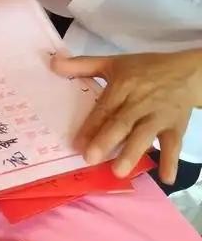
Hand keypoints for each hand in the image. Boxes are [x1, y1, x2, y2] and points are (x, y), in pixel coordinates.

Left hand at [52, 50, 201, 183]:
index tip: (76, 144)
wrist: (189, 72)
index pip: (104, 108)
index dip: (91, 126)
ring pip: (144, 135)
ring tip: (118, 171)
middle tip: (90, 159)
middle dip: (106, 141)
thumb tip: (52, 62)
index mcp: (123, 86)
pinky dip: (170, 161)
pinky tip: (166, 178)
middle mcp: (140, 102)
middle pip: (122, 123)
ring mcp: (159, 116)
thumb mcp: (113, 62)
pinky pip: (174, 145)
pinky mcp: (176, 126)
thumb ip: (82, 65)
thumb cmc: (145, 70)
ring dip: (132, 153)